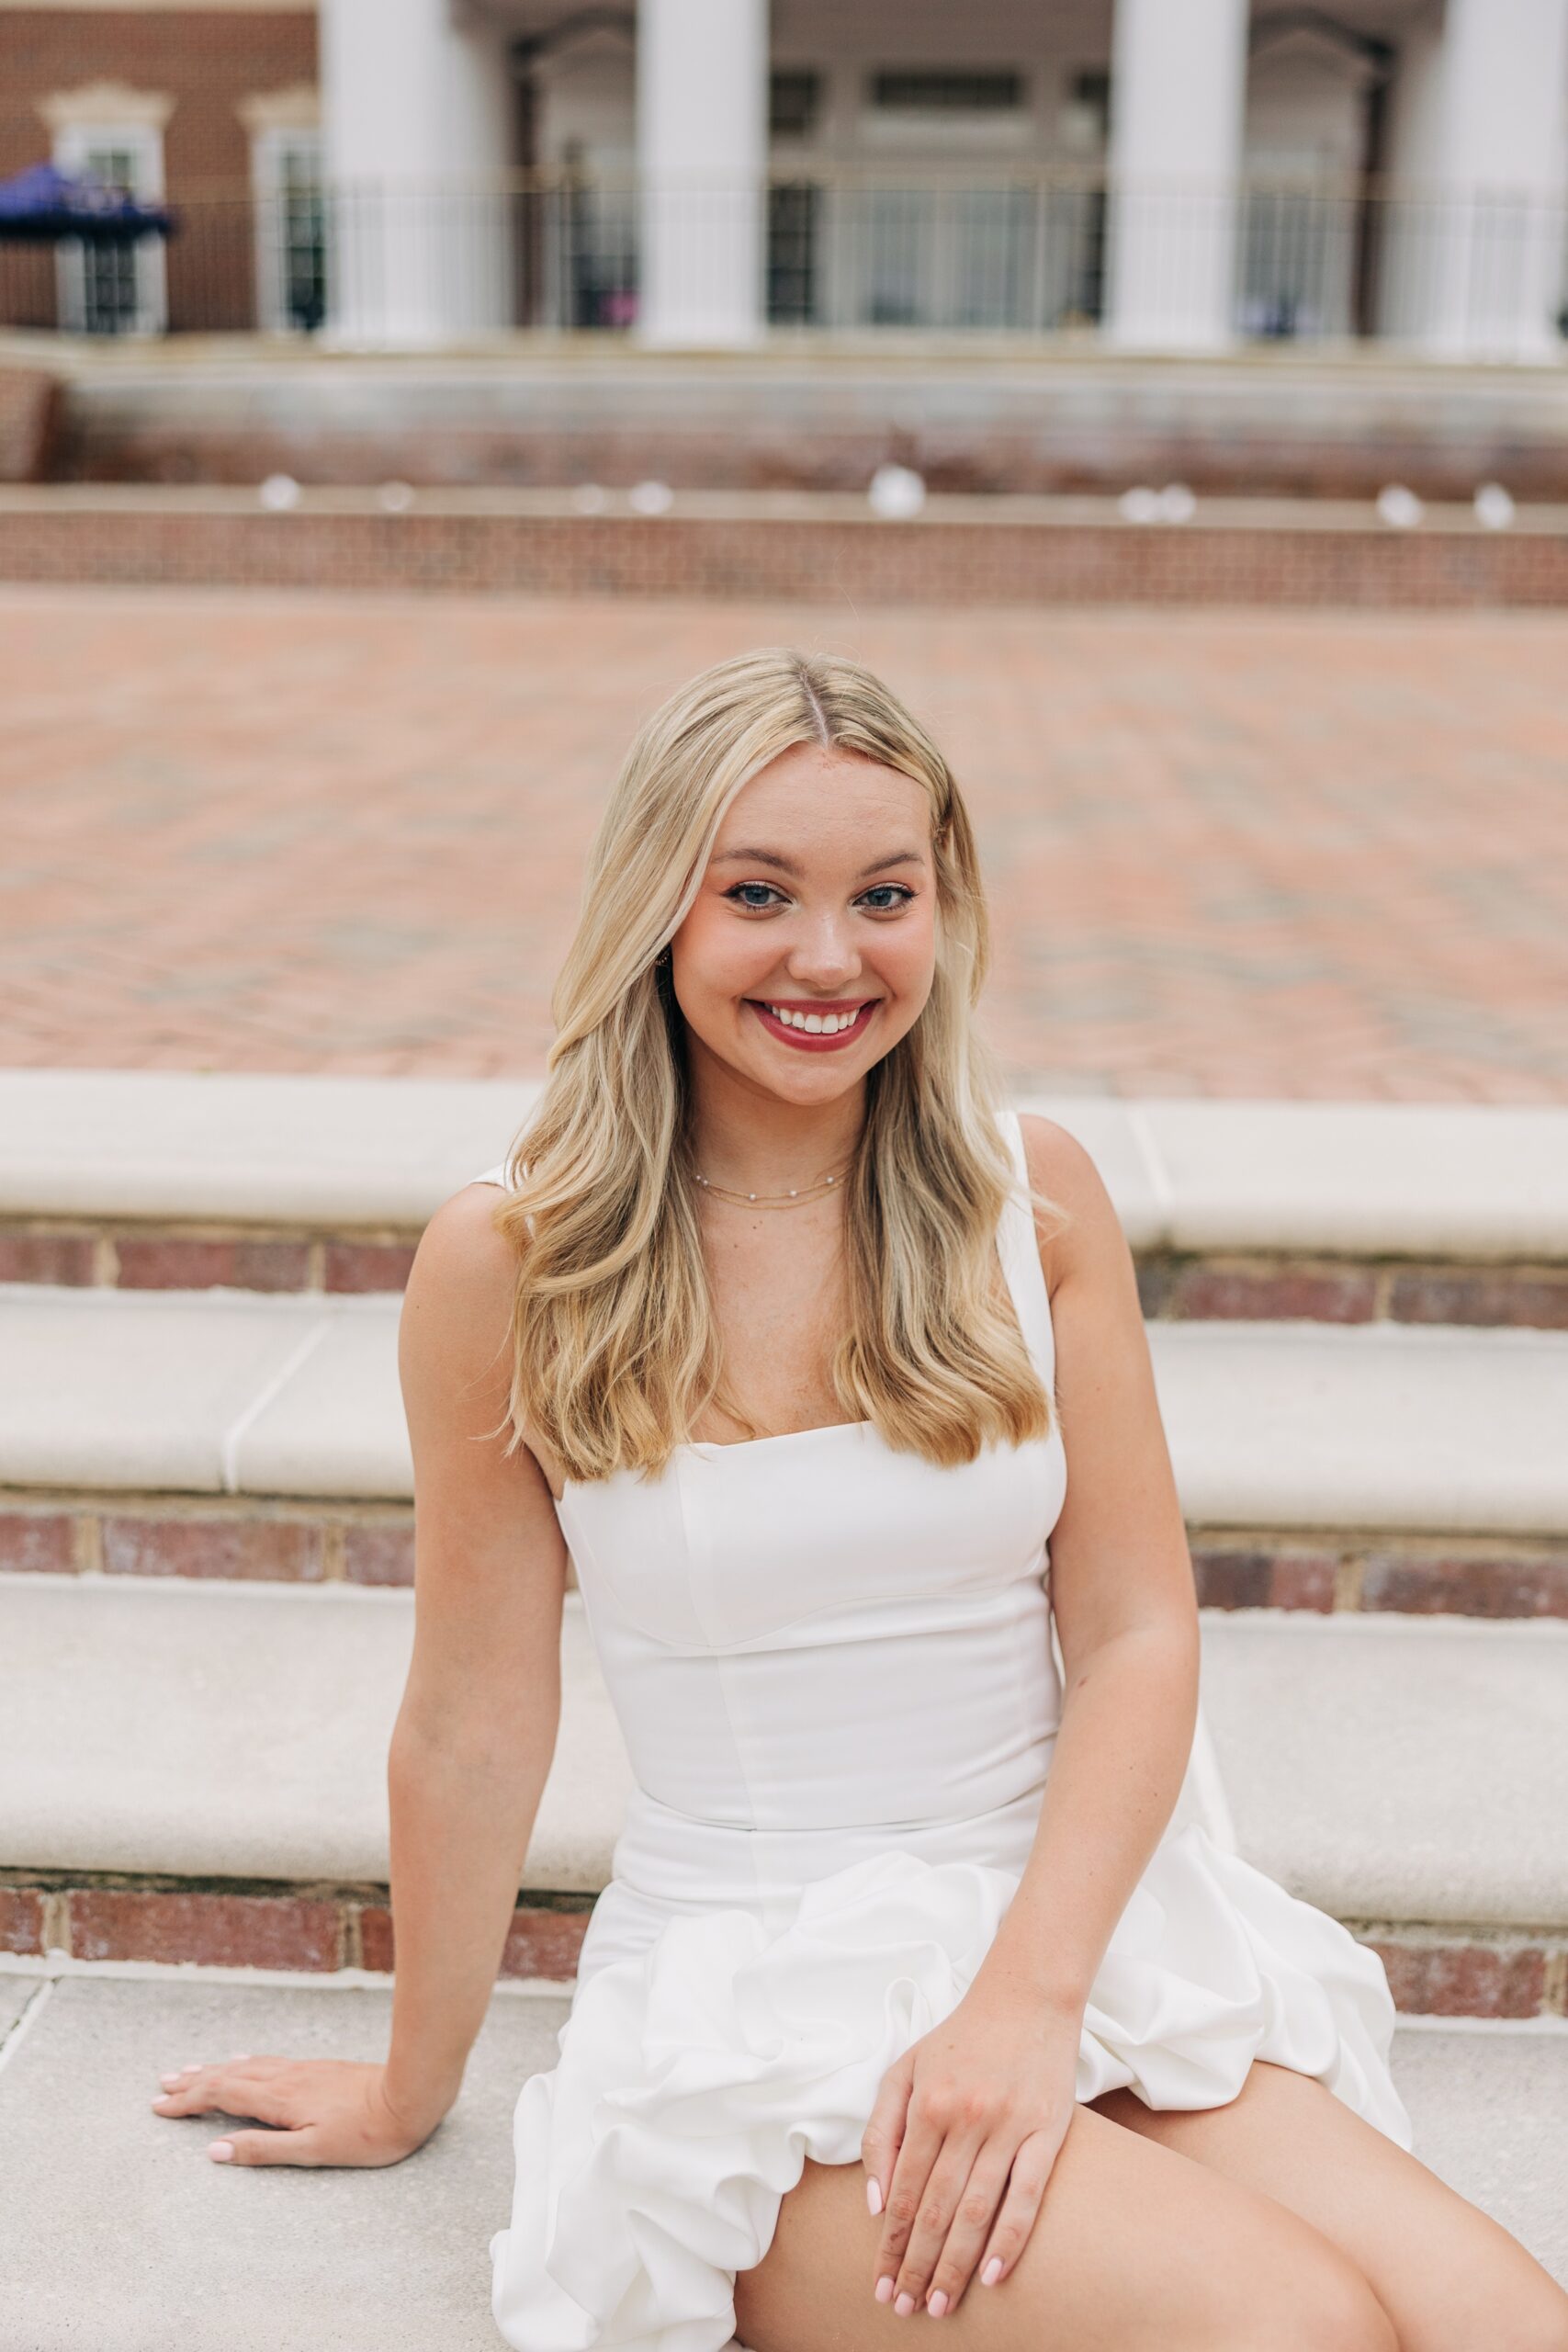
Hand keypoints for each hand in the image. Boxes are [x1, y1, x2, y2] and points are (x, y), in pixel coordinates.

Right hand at [150, 2053, 444, 2167]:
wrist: (409, 2096)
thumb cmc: (366, 2133)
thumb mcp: (313, 2151)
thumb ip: (263, 2149)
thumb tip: (215, 2150)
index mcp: (279, 2099)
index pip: (222, 2095)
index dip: (188, 2101)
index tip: (159, 2106)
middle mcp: (285, 2078)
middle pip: (229, 2076)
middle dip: (193, 2082)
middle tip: (161, 2086)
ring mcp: (301, 2070)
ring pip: (246, 2066)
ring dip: (214, 2069)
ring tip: (189, 2071)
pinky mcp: (315, 2068)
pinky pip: (267, 2061)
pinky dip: (243, 2062)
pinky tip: (242, 2060)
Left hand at [861, 1982, 1080, 2316]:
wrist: (1026, 1998)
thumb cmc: (959, 2039)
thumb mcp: (904, 2071)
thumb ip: (881, 2132)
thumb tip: (875, 2202)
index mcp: (926, 2104)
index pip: (903, 2191)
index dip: (889, 2243)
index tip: (879, 2283)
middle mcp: (964, 2118)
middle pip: (937, 2209)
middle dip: (916, 2264)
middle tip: (905, 2307)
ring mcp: (1008, 2126)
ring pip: (977, 2210)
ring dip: (956, 2263)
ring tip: (939, 2303)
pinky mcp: (1048, 2130)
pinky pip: (1027, 2195)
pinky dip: (1010, 2238)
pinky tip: (994, 2275)